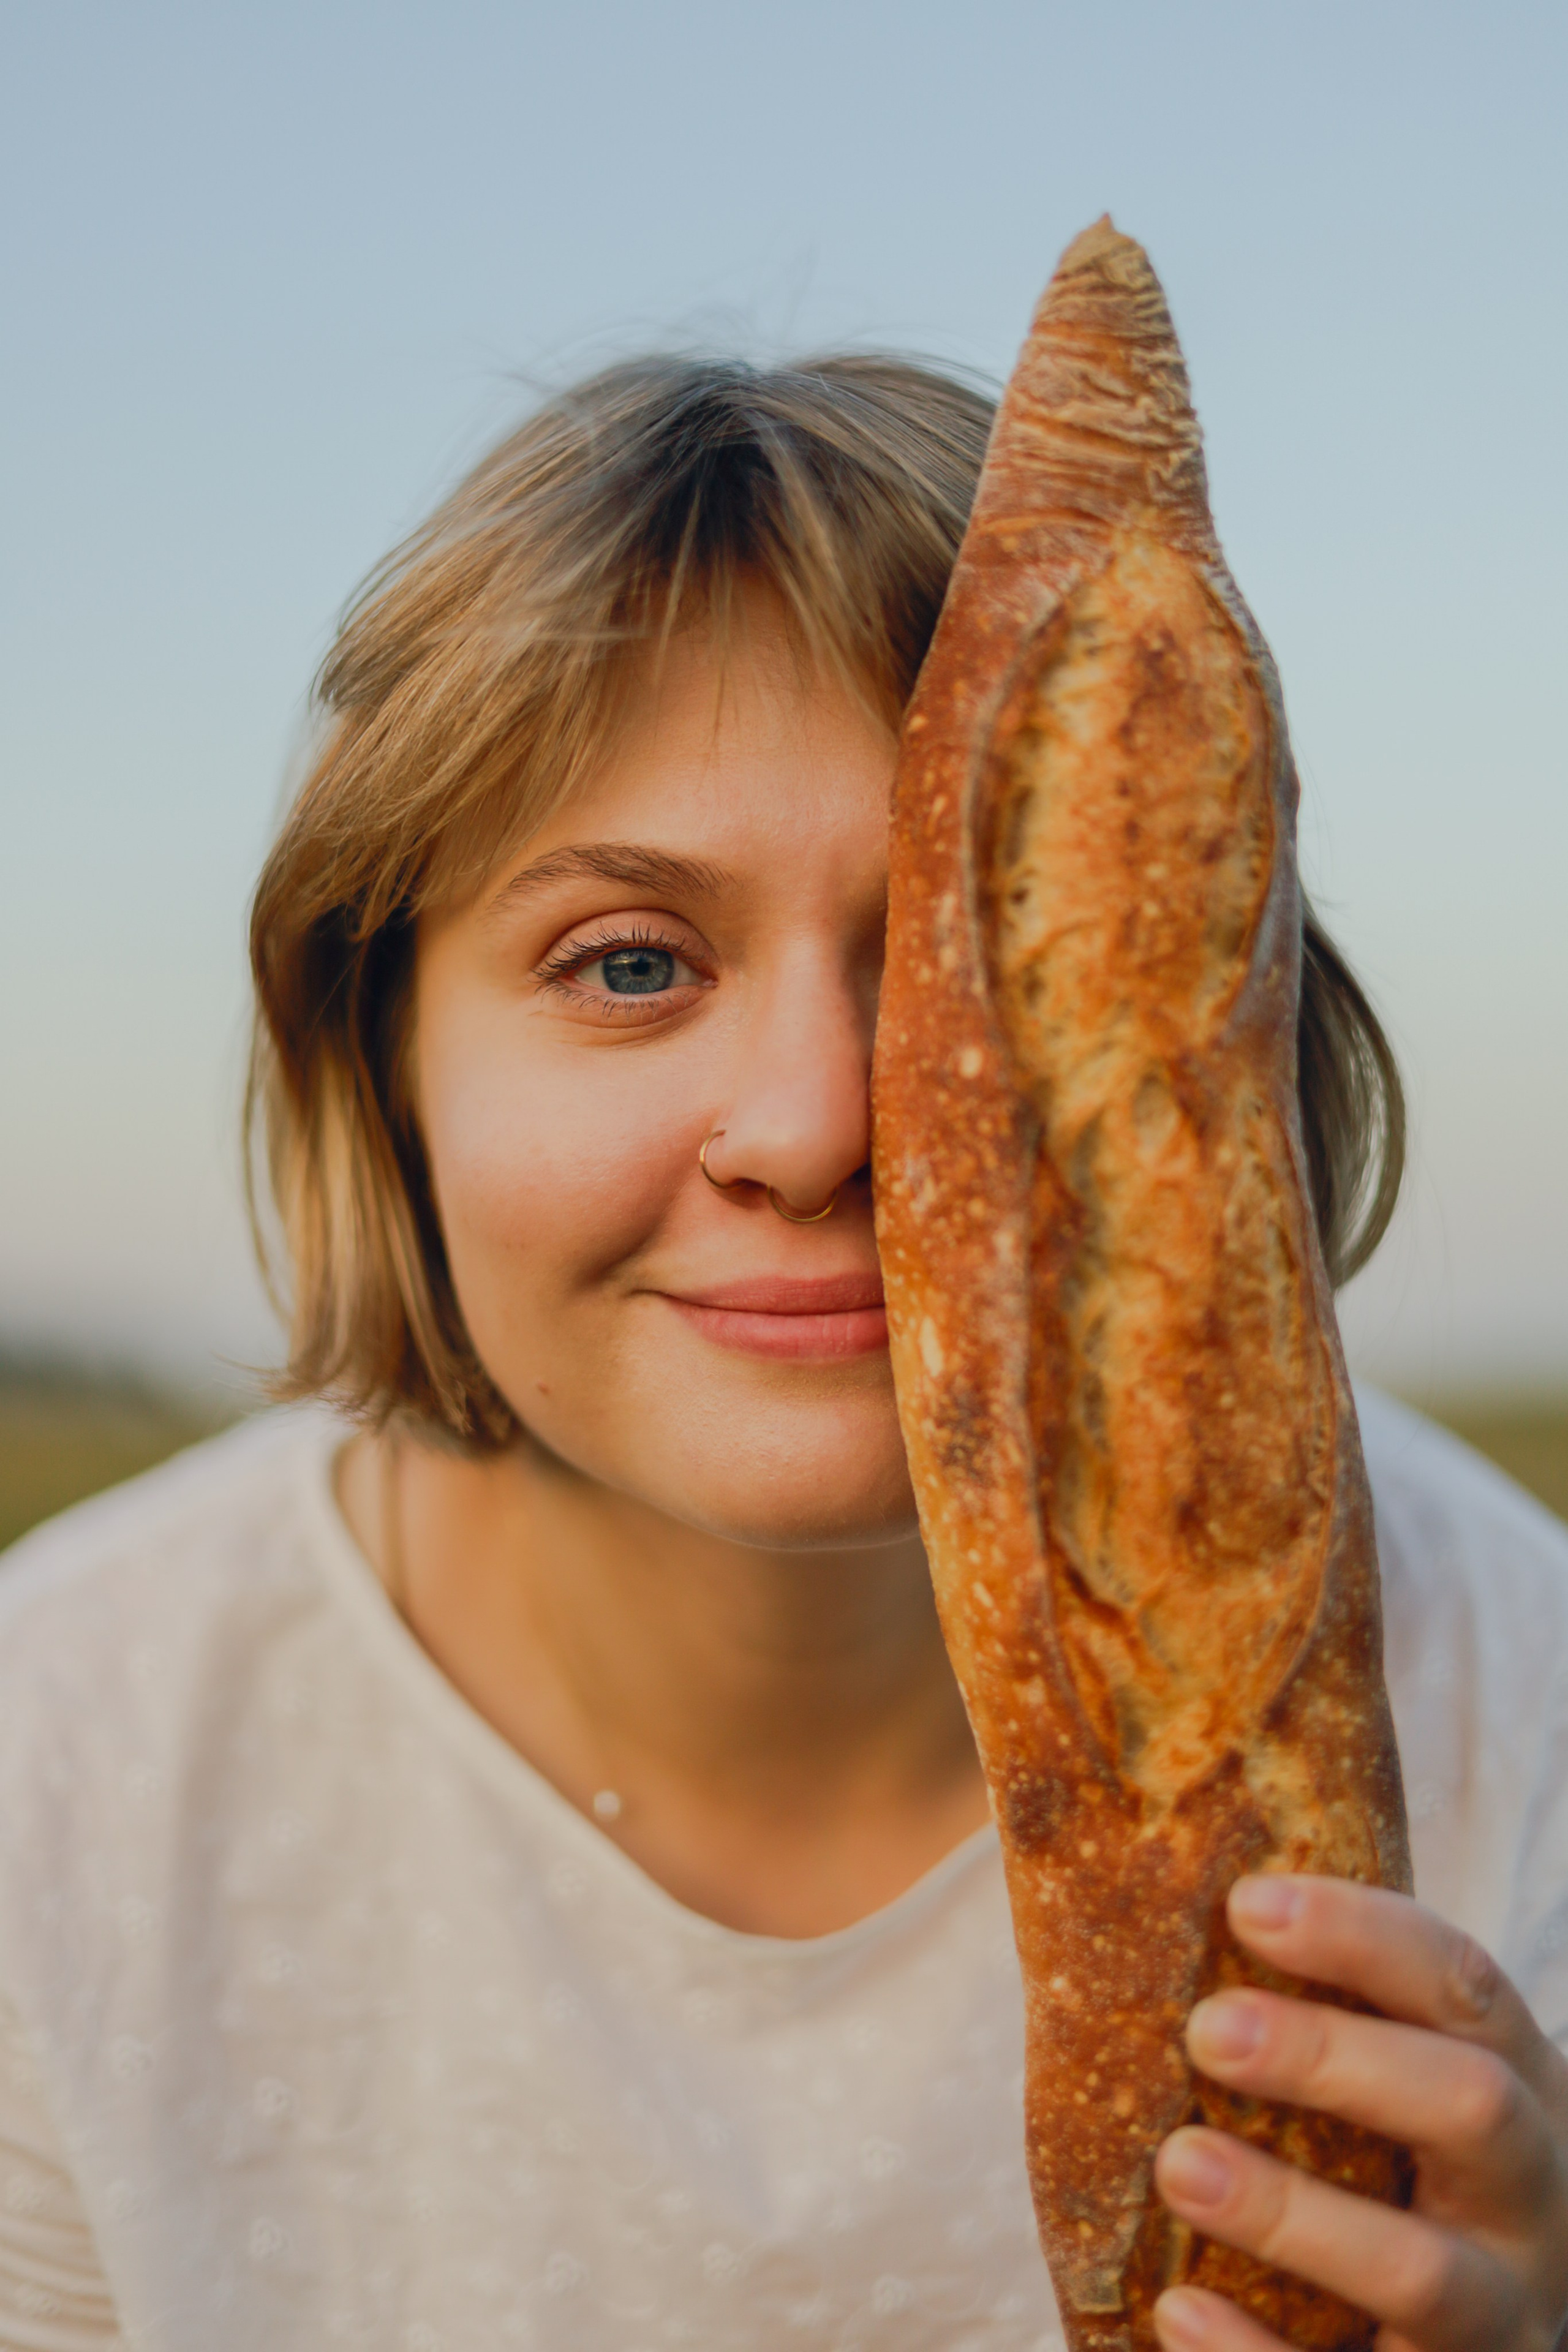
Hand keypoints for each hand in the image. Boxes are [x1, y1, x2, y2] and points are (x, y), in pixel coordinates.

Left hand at [1149, 1875, 1567, 2351]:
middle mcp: (1531, 2197)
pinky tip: (1176, 2309)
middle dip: (1338, 2060)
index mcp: (1520, 2083)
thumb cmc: (1411, 2167)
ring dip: (1294, 2215)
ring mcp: (1502, 2312)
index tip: (1245, 1901)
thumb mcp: (1410, 2082)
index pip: (1461, 1982)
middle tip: (1207, 2028)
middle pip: (1471, 2107)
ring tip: (1179, 2165)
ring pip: (1424, 2273)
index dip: (1362, 1935)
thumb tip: (1140, 1887)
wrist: (1481, 2331)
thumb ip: (1328, 2012)